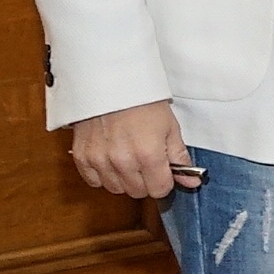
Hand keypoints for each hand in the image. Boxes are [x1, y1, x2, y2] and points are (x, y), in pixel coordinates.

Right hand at [68, 99, 191, 200]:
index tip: (163, 171)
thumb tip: (192, 182)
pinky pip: (93, 181)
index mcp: (148, 155)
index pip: (159, 190)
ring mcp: (99, 160)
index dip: (164, 181)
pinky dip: (102, 174)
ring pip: (115, 189)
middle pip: (138, 192)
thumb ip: (179, 158)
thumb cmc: (142, 101)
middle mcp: (122, 161)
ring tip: (127, 158)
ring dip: (123, 179)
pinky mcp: (82, 156)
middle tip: (146, 162)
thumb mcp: (169, 127)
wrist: (111, 81)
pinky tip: (110, 159)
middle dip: (145, 181)